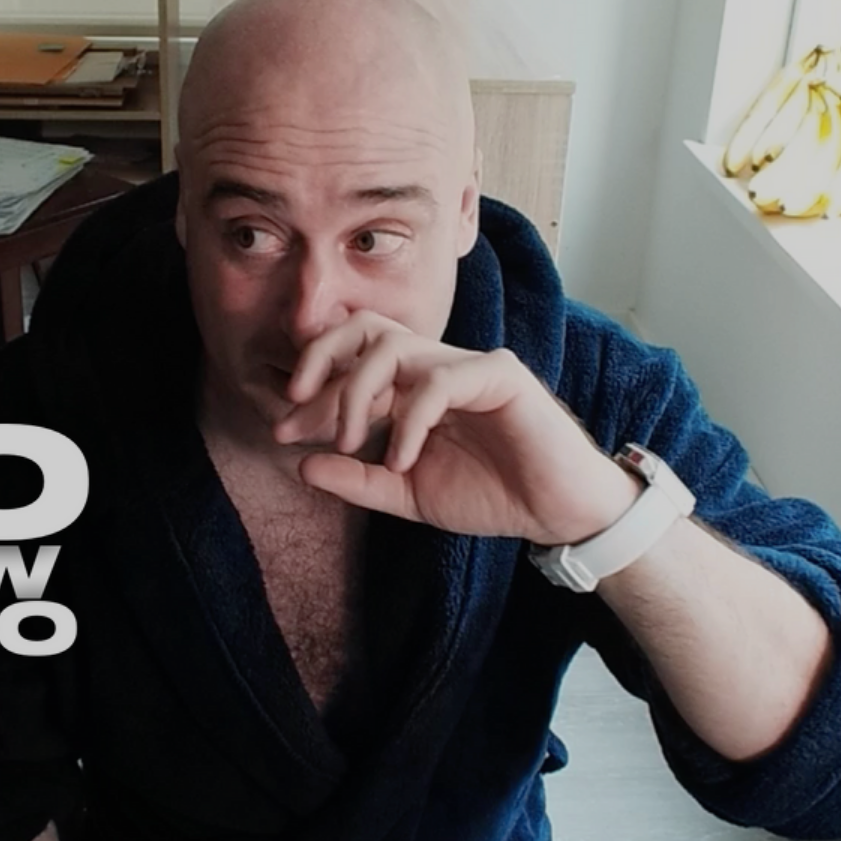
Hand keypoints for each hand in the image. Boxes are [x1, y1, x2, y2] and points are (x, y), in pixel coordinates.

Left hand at [273, 312, 638, 545]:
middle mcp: (436, 365)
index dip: (310, 387)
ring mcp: (468, 365)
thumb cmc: (492, 494)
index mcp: (412, 385)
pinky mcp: (500, 377)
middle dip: (320, 361)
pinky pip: (439, 382)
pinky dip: (409, 420)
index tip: (282, 431)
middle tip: (297, 411)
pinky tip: (402, 459)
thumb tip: (300, 466)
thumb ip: (358, 480)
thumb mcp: (408, 494)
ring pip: (394, 347)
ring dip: (358, 394)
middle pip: (364, 328)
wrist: (558, 513)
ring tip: (349, 442)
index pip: (349, 358)